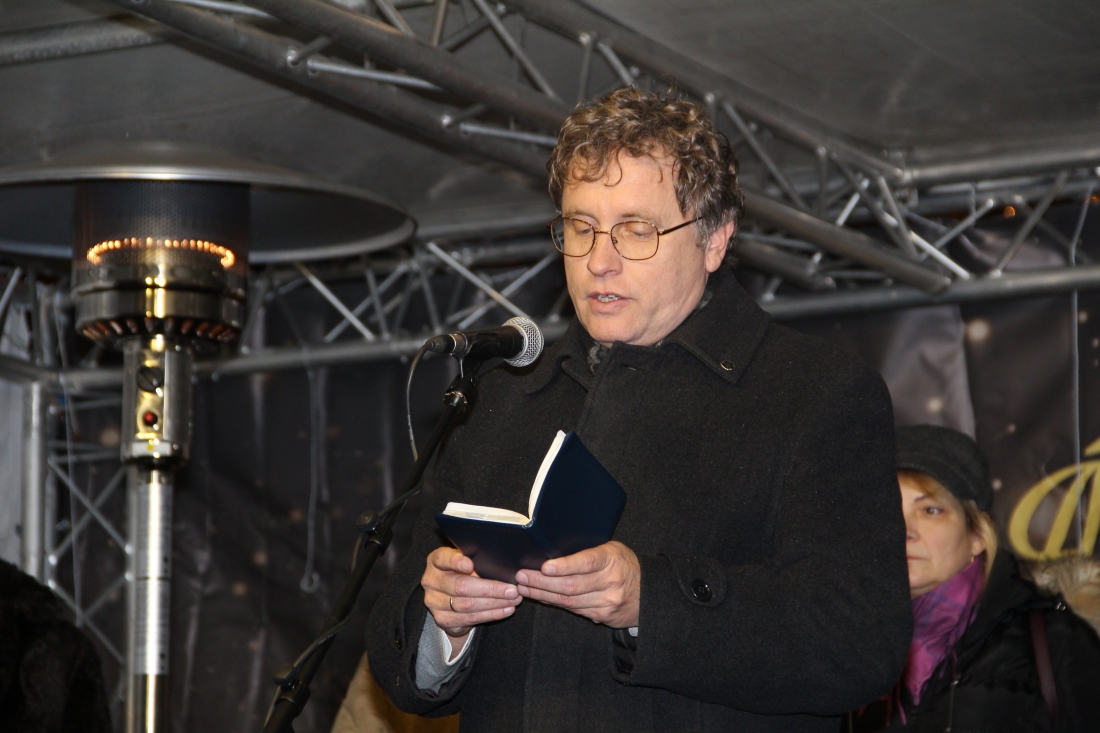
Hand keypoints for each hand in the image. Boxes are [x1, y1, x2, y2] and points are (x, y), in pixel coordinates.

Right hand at [422, 547, 521, 646]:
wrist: (449, 598)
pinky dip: (491, 614)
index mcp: (436, 561)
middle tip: (512, 589)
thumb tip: (502, 567)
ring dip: (494, 603)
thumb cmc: (462, 572)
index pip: (443, 558)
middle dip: (490, 589)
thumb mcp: (466, 560)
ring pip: (467, 605)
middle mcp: (431, 581)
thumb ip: (477, 561)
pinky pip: (470, 618)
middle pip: (461, 586)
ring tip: (513, 600)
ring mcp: (434, 602)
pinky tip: (505, 610)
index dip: (456, 561)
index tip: (470, 564)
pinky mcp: (442, 619)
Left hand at [515, 541, 639, 627]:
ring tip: (524, 587)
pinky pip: (574, 610)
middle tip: (522, 576)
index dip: (564, 566)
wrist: (649, 593)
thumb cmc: (624, 565)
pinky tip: (541, 597)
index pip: (586, 563)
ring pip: (569, 601)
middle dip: (542, 582)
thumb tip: (553, 555)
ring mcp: (607, 602)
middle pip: (571, 586)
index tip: (544, 567)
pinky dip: (554, 603)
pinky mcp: (603, 616)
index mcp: (611, 559)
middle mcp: (610, 582)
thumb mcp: (612, 550)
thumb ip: (588, 553)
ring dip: (543, 594)